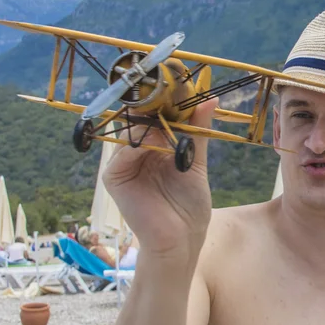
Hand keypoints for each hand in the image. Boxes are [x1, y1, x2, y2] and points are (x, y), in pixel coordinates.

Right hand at [103, 98, 217, 259]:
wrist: (180, 241)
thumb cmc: (188, 207)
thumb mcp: (195, 163)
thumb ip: (197, 131)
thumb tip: (209, 99)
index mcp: (156, 146)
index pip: (158, 116)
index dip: (170, 100)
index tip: (184, 82)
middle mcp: (137, 151)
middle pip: (142, 119)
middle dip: (158, 104)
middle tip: (175, 87)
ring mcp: (124, 163)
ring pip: (132, 131)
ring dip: (151, 122)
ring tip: (170, 116)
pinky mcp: (114, 176)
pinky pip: (124, 152)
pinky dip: (141, 143)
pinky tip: (158, 140)